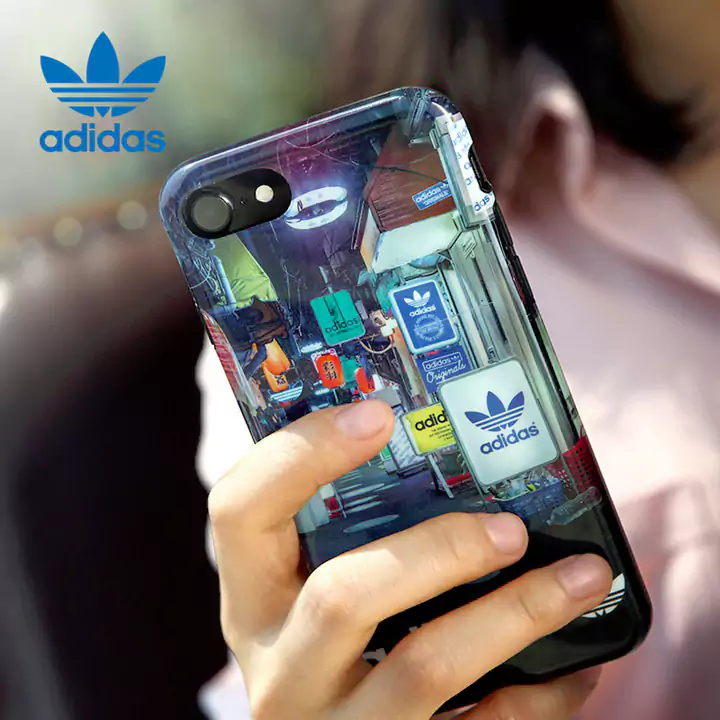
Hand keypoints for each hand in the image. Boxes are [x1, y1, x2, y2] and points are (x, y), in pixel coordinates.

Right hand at [209, 400, 611, 718]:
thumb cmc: (329, 650)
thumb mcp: (311, 590)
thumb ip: (351, 534)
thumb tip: (450, 455)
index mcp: (252, 599)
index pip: (240, 510)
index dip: (301, 453)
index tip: (377, 414)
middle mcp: (281, 668)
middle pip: (343, 597)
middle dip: (440, 551)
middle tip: (510, 526)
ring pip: (426, 667)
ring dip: (516, 613)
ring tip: (583, 576)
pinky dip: (541, 693)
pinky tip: (576, 662)